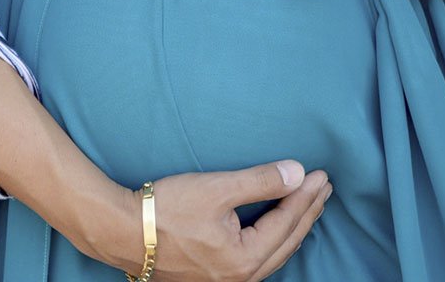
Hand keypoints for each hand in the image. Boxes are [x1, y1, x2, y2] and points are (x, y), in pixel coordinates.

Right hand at [94, 160, 332, 281]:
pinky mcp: (212, 277)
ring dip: (293, 227)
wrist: (121, 231)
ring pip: (273, 254)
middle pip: (286, 241)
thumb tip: (298, 174)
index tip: (321, 175)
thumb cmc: (165, 209)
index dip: (306, 196)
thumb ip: (261, 181)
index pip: (286, 222)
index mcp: (244, 259)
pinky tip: (276, 229)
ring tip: (307, 206)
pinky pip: (257, 259)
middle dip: (307, 212)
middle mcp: (240, 278)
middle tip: (323, 188)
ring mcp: (226, 281)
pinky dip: (273, 240)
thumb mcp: (217, 188)